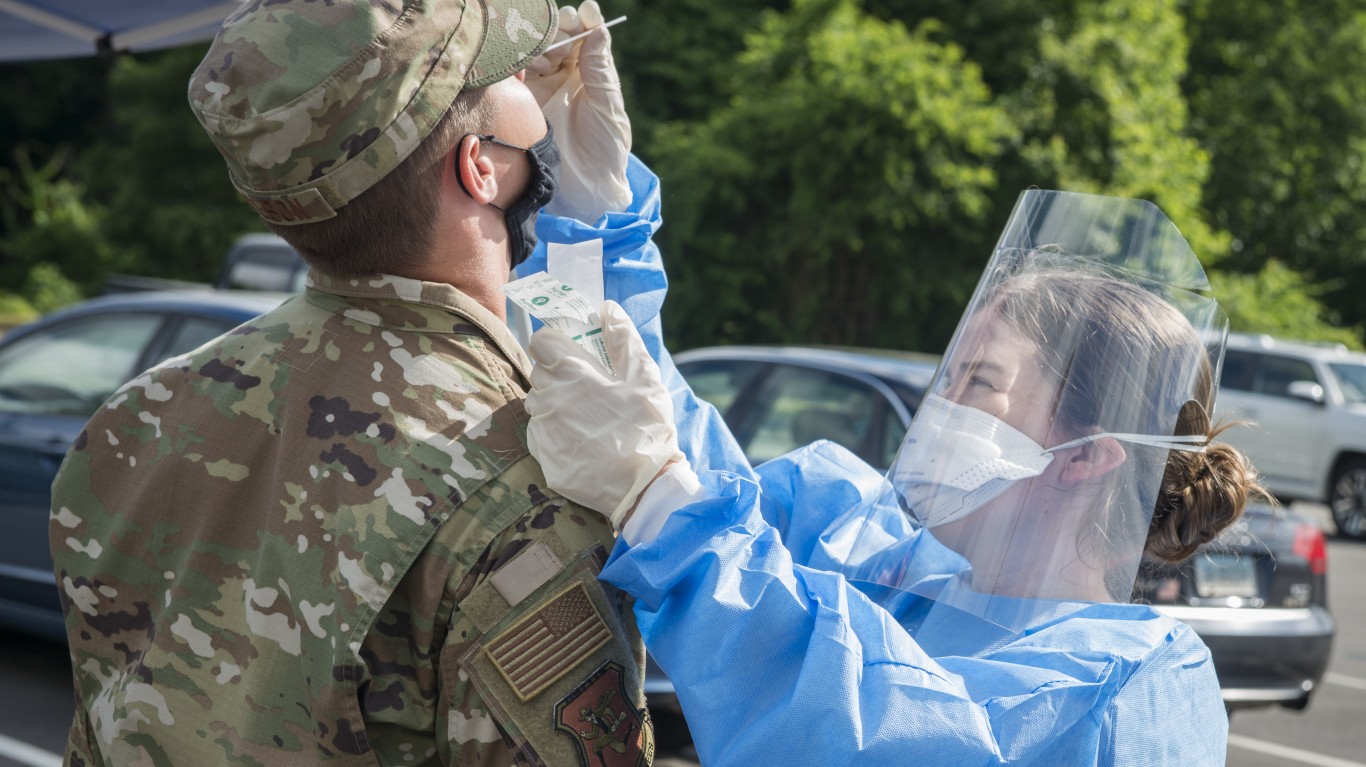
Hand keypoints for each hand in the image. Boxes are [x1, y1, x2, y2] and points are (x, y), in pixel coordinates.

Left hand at [525, 300, 680, 525]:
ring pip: (539, 402)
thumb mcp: (645, 378)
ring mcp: (542, 429)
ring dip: (556, 401)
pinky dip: (556, 431)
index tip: (575, 351)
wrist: (642, 489)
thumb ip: (623, 339)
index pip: (542, 340)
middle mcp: (548, 398)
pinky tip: (583, 440)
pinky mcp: (542, 457)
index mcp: (571, 373)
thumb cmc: (646, 429)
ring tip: (588, 415)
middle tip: (590, 386)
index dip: (558, 341)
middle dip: (559, 371)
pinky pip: (541, 432)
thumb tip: (608, 309)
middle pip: (539, 370)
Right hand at [526, 1, 631, 223]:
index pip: (587, 35)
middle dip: (560, 26)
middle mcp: (567, 73)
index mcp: (593, 72)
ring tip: (546, 59)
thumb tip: (598, 30)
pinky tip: (530, 66)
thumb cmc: (606, 150)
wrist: (585, 189)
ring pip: (537, 49)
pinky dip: (522, 61)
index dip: (586, 19)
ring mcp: (544, 84)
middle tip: (563, 28)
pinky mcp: (524, 99)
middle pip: (560, 35)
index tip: (586, 13)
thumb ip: (600, 69)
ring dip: (541, 45)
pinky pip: (518, 71)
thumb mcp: (608, 108)